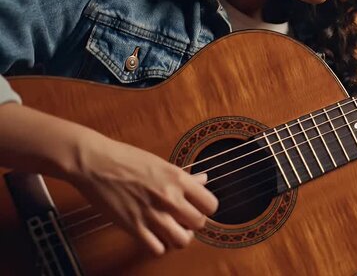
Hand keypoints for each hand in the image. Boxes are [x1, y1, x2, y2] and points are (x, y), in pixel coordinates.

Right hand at [69, 132, 218, 255]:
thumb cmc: (127, 159)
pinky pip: (158, 249)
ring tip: (171, 230)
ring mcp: (152, 214)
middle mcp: (169, 198)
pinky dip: (159, 246)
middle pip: (199, 224)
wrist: (95, 163)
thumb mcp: (162, 163)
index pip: (210, 205)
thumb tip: (204, 180)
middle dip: (193, 223)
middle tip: (182, 219)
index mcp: (178, 179)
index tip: (197, 207)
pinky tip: (154, 236)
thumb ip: (185, 177)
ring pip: (182, 241)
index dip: (206, 208)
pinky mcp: (134, 227)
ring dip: (179, 237)